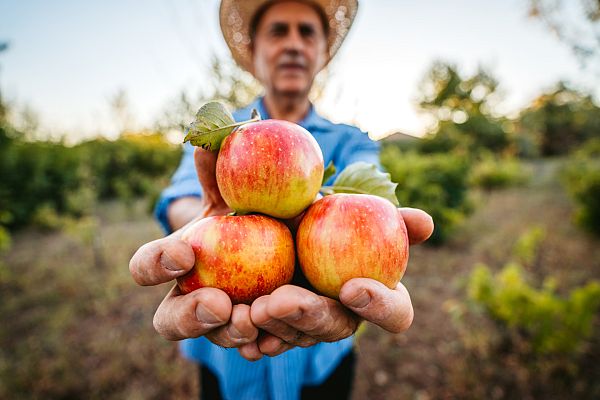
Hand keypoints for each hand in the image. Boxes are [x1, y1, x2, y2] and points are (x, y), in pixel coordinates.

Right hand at [129, 148, 259, 358]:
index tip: (186, 253)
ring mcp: (224, 321)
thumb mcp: (241, 188)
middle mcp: (192, 297)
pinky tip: (274, 338)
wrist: (293, 234)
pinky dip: (262, 344)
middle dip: (188, 317)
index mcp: (177, 262)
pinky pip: (254, 347)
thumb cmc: (255, 208)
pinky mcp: (257, 333)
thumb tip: (209, 136)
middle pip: (170, 321)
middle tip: (217, 303)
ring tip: (254, 316)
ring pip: (216, 338)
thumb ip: (221, 169)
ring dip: (231, 332)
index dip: (157, 265)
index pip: (147, 268)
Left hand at [249, 207, 433, 355]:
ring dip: (277, 326)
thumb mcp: (341, 206)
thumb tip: (425, 222)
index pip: (394, 312)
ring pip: (299, 339)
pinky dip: (255, 342)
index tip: (351, 287)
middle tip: (281, 300)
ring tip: (253, 308)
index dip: (379, 307)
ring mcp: (309, 328)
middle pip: (335, 329)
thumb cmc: (317, 215)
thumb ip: (383, 215)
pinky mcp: (276, 331)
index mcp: (373, 293)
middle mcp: (342, 315)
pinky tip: (246, 339)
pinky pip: (268, 344)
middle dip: (309, 317)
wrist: (267, 220)